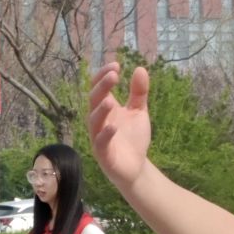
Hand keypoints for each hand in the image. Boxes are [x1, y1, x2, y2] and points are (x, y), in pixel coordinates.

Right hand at [87, 62, 152, 186]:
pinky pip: (100, 143)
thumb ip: (139, 93)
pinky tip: (114, 127)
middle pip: (94, 100)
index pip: (98, 87)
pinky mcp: (103, 154)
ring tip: (110, 100)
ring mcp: (99, 137)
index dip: (103, 76)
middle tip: (113, 75)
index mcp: (106, 109)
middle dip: (102, 87)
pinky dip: (106, 134)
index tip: (116, 65)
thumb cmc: (133, 138)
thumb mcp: (139, 112)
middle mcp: (99, 121)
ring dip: (101, 110)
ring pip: (94, 121)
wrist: (137, 168)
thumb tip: (140, 68)